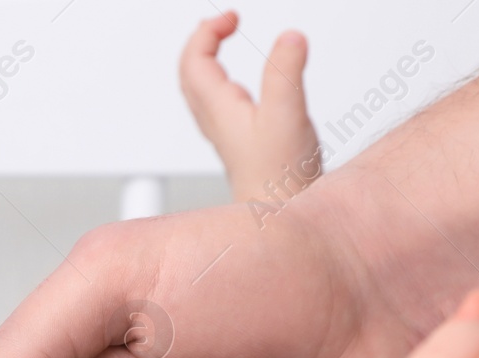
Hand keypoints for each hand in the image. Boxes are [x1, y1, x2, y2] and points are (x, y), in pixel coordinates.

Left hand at [179, 12, 320, 202]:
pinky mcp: (239, 142)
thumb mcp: (287, 117)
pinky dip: (222, 80)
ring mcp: (225, 132)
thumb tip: (288, 37)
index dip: (207, 32)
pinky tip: (240, 83)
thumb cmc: (279, 179)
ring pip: (200, 88)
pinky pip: (217, 102)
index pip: (194, 61)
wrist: (280, 216)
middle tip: (224, 22)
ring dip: (207, 59)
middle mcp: (216, 121)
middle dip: (202, 41)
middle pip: (189, 72)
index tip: (232, 17)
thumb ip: (285, 73)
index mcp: (218, 110)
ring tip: (224, 39)